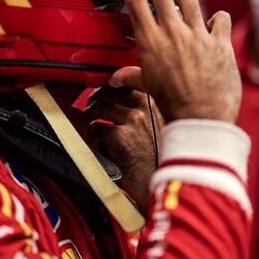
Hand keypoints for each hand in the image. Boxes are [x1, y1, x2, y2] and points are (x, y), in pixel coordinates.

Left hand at [83, 74, 163, 213]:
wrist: (169, 183)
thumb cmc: (164, 158)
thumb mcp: (163, 126)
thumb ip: (146, 110)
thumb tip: (119, 96)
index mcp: (157, 101)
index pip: (130, 76)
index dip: (113, 79)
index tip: (106, 84)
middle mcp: (146, 107)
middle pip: (109, 90)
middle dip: (96, 97)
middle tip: (91, 105)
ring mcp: (133, 121)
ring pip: (99, 108)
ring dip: (90, 116)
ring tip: (89, 123)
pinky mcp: (119, 138)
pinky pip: (95, 129)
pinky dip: (93, 136)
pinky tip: (99, 144)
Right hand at [118, 0, 240, 122]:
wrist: (201, 118)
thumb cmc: (173, 104)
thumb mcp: (147, 87)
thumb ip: (131, 76)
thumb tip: (116, 78)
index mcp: (151, 42)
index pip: (136, 1)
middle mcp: (174, 33)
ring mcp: (199, 35)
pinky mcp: (221, 43)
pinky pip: (221, 18)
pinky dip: (217, 18)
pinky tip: (212, 24)